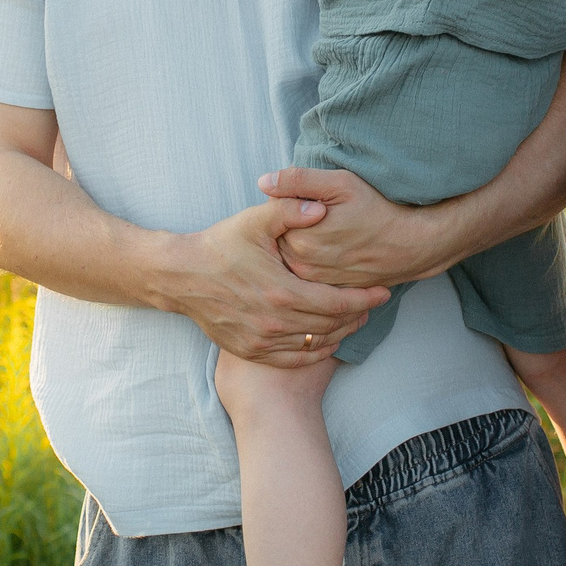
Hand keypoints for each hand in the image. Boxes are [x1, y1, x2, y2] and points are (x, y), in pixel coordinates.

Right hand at [164, 198, 389, 366]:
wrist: (182, 276)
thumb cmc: (220, 245)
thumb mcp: (255, 221)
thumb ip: (290, 210)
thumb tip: (323, 207)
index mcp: (282, 292)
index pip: (338, 302)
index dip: (365, 298)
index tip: (383, 291)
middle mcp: (275, 322)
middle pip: (331, 325)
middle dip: (358, 314)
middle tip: (373, 303)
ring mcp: (262, 340)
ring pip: (315, 343)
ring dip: (341, 332)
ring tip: (356, 319)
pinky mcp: (251, 350)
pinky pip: (294, 358)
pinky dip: (315, 350)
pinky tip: (327, 339)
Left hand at [259, 167, 450, 288]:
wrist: (412, 245)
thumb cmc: (378, 209)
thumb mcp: (341, 184)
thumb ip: (299, 181)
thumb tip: (263, 182)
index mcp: (300, 240)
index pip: (272, 219)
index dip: (286, 205)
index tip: (305, 199)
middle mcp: (304, 267)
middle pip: (279, 241)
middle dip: (290, 226)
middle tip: (319, 214)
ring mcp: (316, 282)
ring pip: (292, 258)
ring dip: (299, 245)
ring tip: (327, 230)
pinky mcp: (329, 290)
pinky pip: (308, 275)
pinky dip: (313, 262)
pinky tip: (333, 248)